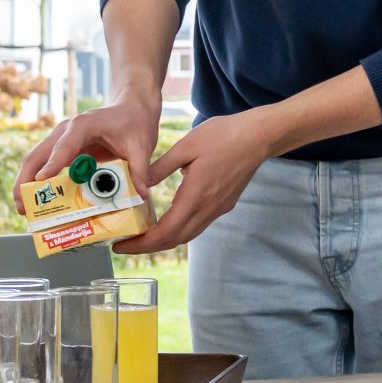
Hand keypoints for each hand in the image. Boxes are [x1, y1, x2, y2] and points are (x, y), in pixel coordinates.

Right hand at [14, 92, 164, 215]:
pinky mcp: (63, 149)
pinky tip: (38, 203)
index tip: (43, 181)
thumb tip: (138, 194)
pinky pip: (45, 166)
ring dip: (25, 184)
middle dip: (26, 181)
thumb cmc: (134, 121)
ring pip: (35, 161)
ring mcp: (61, 140)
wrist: (131, 107)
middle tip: (22, 206)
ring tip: (23, 209)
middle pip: (38, 155)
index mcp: (83, 125)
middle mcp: (66, 131)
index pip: (64, 145)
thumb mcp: (142, 145)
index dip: (53, 163)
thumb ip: (139, 169)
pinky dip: (38, 183)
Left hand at [130, 109, 278, 252]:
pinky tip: (167, 220)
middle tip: (125, 244)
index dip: (142, 243)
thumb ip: (161, 166)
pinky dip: (178, 229)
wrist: (258, 137)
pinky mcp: (223, 204)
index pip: (166, 232)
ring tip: (142, 235)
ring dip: (163, 240)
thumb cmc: (224, 136)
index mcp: (196, 195)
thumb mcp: (187, 145)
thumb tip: (140, 183)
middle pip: (175, 240)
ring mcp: (218, 208)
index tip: (123, 245)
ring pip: (187, 235)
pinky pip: (197, 225)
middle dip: (147, 246)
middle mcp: (208, 208)